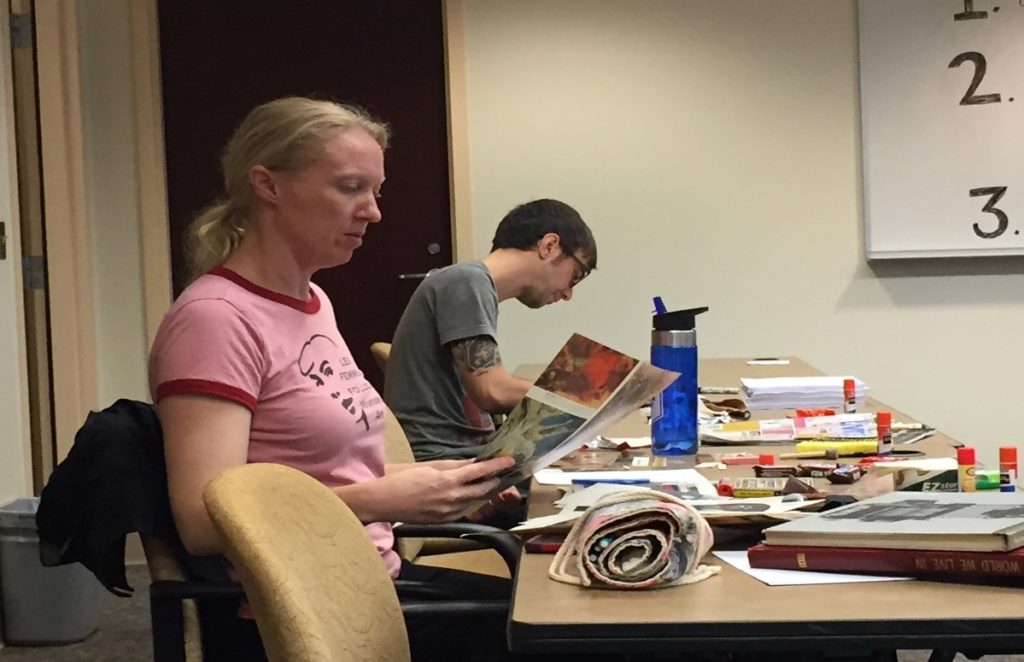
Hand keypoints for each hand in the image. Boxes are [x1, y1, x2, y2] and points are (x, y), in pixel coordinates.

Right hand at [375, 456, 515, 522]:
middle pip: (482, 491)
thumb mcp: (430, 467)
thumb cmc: (402, 479)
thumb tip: (472, 462)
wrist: (383, 502)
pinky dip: (469, 501)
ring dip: (484, 492)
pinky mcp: (443, 521)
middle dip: (495, 481)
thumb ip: (454, 466)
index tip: (510, 460)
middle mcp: (451, 499)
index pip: (479, 473)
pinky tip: (470, 494)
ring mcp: (447, 513)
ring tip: (492, 481)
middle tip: (506, 471)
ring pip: (474, 502)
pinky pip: (462, 510)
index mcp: (447, 482)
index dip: (496, 466)